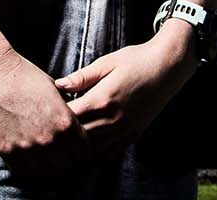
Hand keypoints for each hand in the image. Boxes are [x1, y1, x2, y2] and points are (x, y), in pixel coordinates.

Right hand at [0, 41, 87, 175]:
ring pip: (46, 173)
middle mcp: (49, 138)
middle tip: (61, 155)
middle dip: (67, 161)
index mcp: (65, 122)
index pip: (84, 152)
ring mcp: (27, 146)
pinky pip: (24, 172)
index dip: (81, 151)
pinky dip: (29, 170)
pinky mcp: (7, 150)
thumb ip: (67, 112)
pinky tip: (29, 161)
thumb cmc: (26, 76)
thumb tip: (76, 126)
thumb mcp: (56, 91)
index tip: (75, 148)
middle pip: (67, 166)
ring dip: (48, 168)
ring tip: (46, 160)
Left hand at [54, 26, 198, 154]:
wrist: (168, 67)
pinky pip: (109, 154)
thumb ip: (82, 77)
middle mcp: (112, 120)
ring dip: (78, 148)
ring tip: (68, 139)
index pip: (69, 118)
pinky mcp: (133, 136)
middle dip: (63, 135)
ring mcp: (124, 131)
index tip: (48, 110)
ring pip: (92, 152)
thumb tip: (58, 85)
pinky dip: (95, 154)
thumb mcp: (106, 63)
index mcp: (102, 99)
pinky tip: (88, 145)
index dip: (55, 117)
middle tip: (54, 127)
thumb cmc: (136, 60)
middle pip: (77, 139)